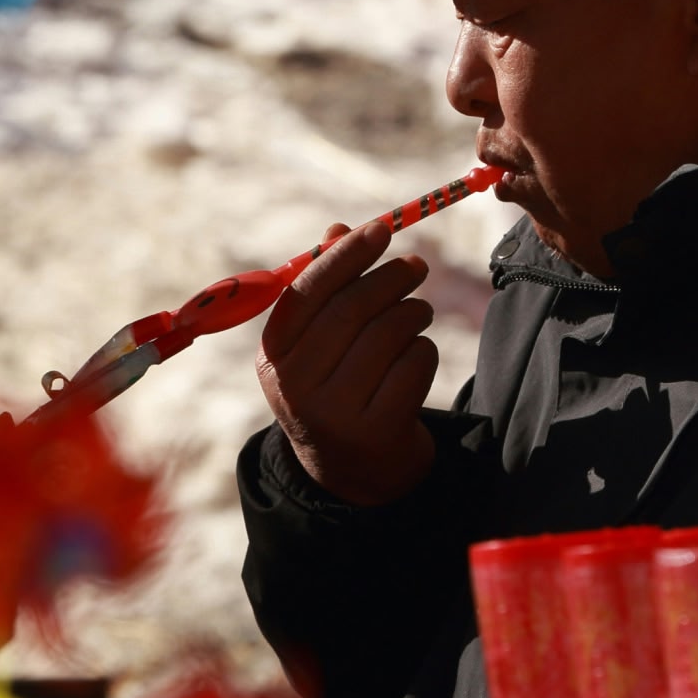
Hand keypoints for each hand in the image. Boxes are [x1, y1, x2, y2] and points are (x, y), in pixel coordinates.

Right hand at [255, 220, 436, 505]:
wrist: (353, 470)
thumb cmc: (335, 383)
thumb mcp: (317, 341)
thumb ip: (324, 285)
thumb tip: (338, 229)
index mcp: (273, 356)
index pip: (307, 292)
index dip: (345, 255)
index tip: (380, 228)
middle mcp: (295, 387)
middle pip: (352, 310)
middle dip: (391, 278)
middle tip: (416, 266)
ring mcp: (334, 414)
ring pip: (389, 333)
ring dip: (413, 313)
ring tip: (418, 312)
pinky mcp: (376, 432)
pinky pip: (414, 364)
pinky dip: (424, 350)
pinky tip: (416, 354)